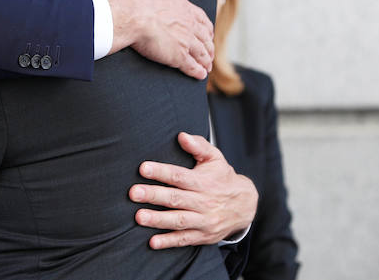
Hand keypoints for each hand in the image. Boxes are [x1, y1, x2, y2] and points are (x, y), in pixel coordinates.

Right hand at [102, 0, 213, 79]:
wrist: (130, 14)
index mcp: (184, 7)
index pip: (201, 18)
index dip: (205, 27)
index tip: (208, 33)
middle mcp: (189, 24)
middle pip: (204, 37)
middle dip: (208, 46)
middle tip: (210, 53)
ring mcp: (186, 41)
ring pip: (201, 53)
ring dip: (205, 60)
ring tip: (206, 66)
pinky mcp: (178, 56)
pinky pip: (191, 66)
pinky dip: (197, 71)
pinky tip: (200, 75)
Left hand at [129, 132, 257, 247]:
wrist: (245, 206)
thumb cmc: (223, 178)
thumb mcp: (215, 158)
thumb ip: (199, 145)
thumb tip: (182, 135)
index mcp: (203, 182)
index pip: (179, 176)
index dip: (161, 172)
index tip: (143, 168)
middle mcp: (203, 202)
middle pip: (175, 198)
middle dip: (154, 195)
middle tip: (133, 193)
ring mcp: (204, 221)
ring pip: (179, 220)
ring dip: (158, 220)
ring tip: (139, 217)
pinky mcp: (203, 236)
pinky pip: (185, 240)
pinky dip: (169, 242)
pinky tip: (153, 242)